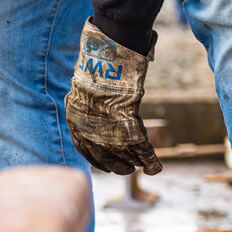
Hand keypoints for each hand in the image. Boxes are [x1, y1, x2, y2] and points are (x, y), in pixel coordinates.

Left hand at [64, 20, 161, 175]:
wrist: (106, 63)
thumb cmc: (98, 65)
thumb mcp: (90, 83)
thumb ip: (95, 95)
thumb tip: (101, 88)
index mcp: (75, 121)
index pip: (84, 149)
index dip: (97, 159)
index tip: (106, 165)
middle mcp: (89, 133)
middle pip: (104, 157)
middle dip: (116, 165)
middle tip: (127, 168)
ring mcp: (109, 134)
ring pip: (124, 157)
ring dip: (134, 163)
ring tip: (142, 167)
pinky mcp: (129, 132)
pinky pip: (142, 151)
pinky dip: (150, 161)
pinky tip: (155, 168)